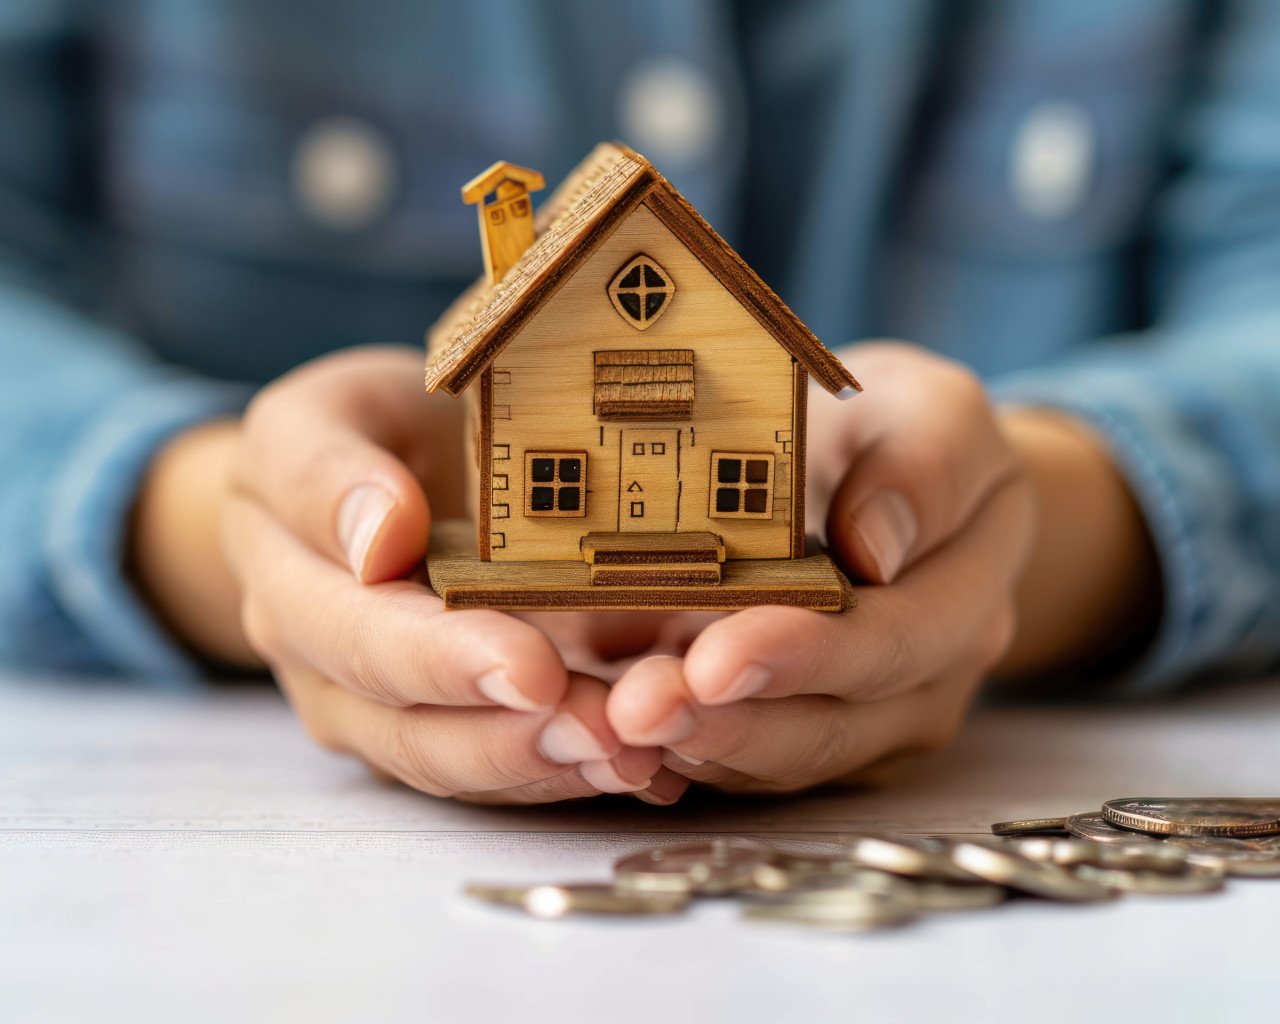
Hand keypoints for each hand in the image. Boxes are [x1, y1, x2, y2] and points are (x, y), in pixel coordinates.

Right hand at [134, 346, 667, 803]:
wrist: (366, 483)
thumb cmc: (360, 433)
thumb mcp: (326, 414)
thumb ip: (329, 470)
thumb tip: (381, 537)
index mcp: (292, 585)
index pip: (363, 638)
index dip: (444, 662)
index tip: (531, 669)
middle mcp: (329, 671)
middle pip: (411, 733)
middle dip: (512, 741)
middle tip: (605, 735)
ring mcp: (385, 713)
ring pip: (461, 768)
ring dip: (549, 771)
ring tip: (633, 759)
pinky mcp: (449, 726)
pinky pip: (501, 771)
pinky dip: (568, 772)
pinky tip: (638, 762)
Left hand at [604, 343, 1036, 792]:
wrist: (903, 482)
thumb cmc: (904, 434)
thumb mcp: (933, 411)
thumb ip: (921, 467)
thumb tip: (874, 546)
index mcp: (967, 591)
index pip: (892, 641)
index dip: (803, 656)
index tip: (718, 659)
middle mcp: (929, 677)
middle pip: (832, 725)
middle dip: (731, 724)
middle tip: (641, 711)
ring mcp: (875, 718)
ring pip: (784, 759)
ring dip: (699, 747)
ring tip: (619, 725)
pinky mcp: (816, 732)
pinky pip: (752, 763)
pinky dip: (688, 753)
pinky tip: (624, 736)